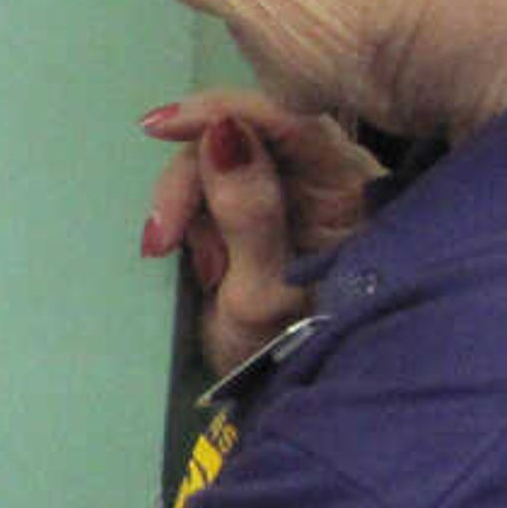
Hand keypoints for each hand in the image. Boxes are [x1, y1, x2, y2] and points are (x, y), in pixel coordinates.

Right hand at [138, 96, 375, 376]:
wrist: (286, 395)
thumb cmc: (286, 354)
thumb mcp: (263, 292)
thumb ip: (249, 211)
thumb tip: (222, 134)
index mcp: (346, 189)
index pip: (285, 120)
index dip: (220, 112)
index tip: (160, 125)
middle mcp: (325, 177)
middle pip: (241, 137)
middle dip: (191, 182)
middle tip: (160, 240)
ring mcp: (293, 191)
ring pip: (217, 162)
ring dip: (190, 210)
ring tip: (203, 272)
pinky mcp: (261, 206)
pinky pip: (213, 189)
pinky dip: (195, 222)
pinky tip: (205, 266)